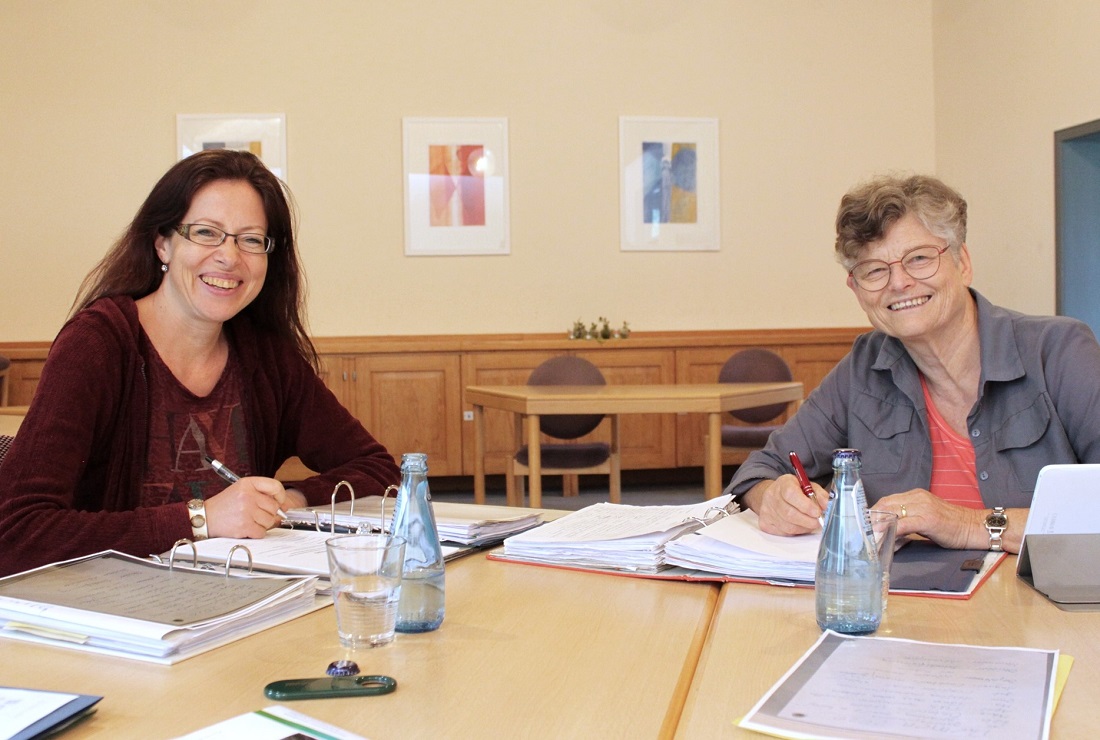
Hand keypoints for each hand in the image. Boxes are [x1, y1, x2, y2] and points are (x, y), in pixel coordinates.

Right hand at [203, 477, 288, 538]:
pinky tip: (247, 528)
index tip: (279, 502)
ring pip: (270, 521)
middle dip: (269, 513)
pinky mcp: (244, 526)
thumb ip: (262, 494)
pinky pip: (262, 532)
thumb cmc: (225, 505)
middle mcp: (248, 495)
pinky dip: (257, 532)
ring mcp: (246, 511)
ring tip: (250, 520)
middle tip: (258, 514)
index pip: (276, 486)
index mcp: (248, 483)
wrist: (205, 517)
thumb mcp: (241, 490)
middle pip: (274, 507)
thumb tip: (283, 507)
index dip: (280, 496)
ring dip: (263, 524)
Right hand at [743, 475, 827, 535]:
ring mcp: (766, 511)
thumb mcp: (808, 486)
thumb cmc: (795, 491)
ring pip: (788, 526)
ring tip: (810, 523)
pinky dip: (796, 531)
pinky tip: (800, 525)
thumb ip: (819, 494)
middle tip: (818, 521)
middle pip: (789, 513)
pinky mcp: (765, 523)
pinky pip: (784, 532)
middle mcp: (771, 496)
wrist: (774, 495)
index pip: (791, 494)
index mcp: (783, 483)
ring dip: (803, 527)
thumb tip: (827, 506)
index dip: (805, 505)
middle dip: (808, 521)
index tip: (817, 512)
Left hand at [872, 489, 986, 549]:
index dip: (873, 512)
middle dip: (871, 519)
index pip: (886, 500)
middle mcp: (917, 498)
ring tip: (867, 537)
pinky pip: (903, 523)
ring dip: (877, 526)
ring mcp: (923, 507)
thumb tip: (888, 537)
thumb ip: (906, 525)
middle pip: (885, 505)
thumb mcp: (925, 521)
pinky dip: (890, 530)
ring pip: (892, 513)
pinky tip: (883, 537)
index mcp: (915, 495)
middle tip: (861, 532)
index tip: (863, 524)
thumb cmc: (951, 526)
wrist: (974, 527)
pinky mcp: (928, 519)